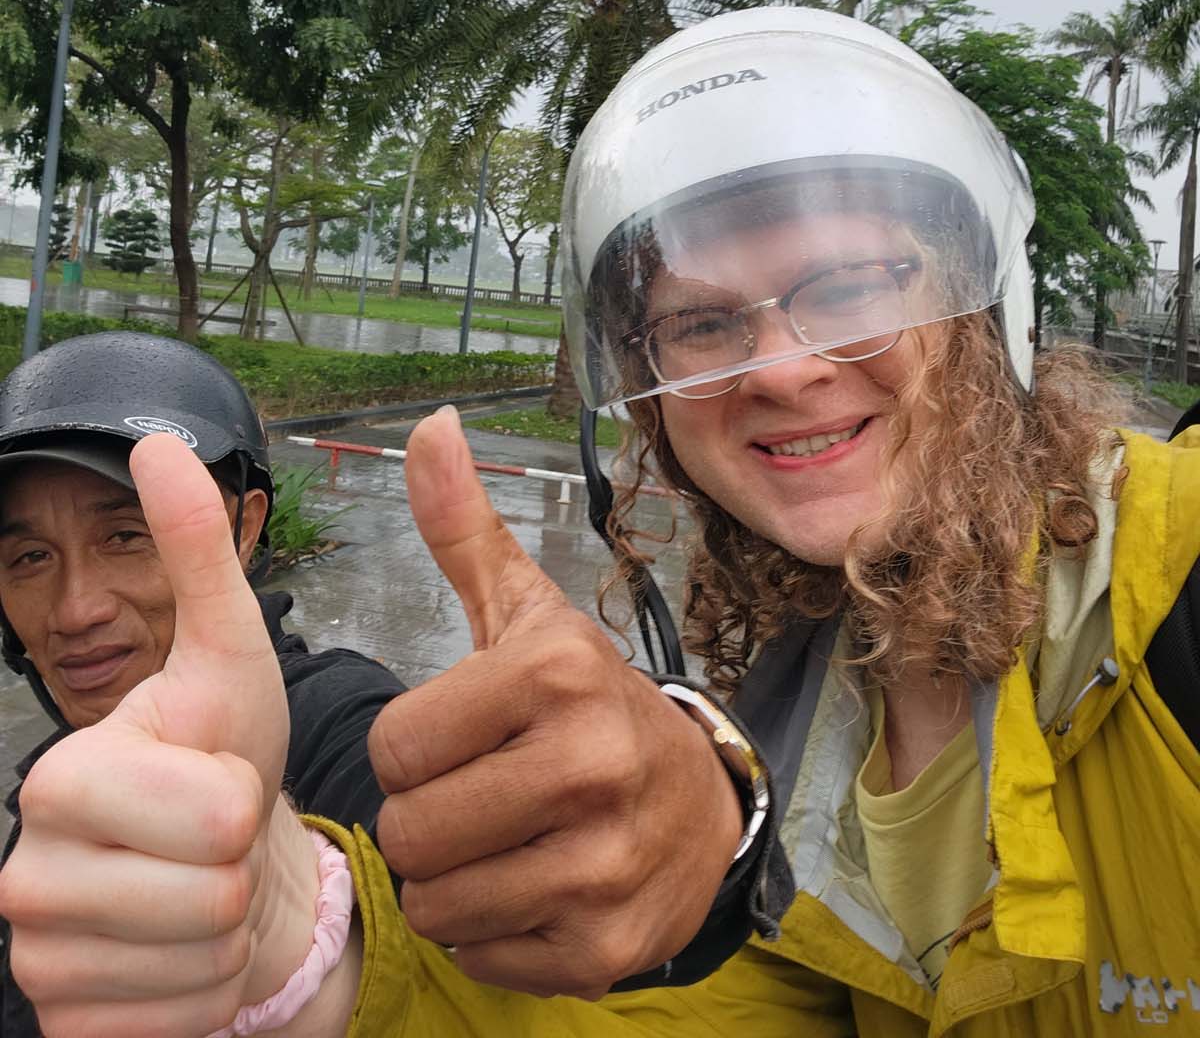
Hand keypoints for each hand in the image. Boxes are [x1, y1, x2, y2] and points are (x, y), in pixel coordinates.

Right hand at [0, 436, 329, 1037]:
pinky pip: (184, 1026)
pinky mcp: (67, 1030)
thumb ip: (195, 552)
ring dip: (231, 931)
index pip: (215, 816)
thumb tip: (155, 440)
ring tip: (203, 889)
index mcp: (60, 776)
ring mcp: (38, 964)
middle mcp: (24, 876)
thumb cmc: (228, 752)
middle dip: (242, 865)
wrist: (222, 861)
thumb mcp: (227, 649)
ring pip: (205, 967)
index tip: (213, 778)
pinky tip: (184, 954)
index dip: (243, 801)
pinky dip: (209, 993)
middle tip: (214, 839)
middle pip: (214, 894)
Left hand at [368, 405, 743, 999]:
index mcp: (555, 674)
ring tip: (500, 840)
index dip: (413, 746)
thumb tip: (429, 424)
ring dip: (452, 880)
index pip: (395, 747)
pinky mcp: (608, 947)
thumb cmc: (585, 700)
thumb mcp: (526, 611)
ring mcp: (604, 865)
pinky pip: (481, 955)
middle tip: (476, 794)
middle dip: (427, 818)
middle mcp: (587, 767)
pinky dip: (490, 931)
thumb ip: (462, 526)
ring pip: (437, 902)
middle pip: (410, 831)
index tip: (461, 736)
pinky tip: (532, 886)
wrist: (699, 798)